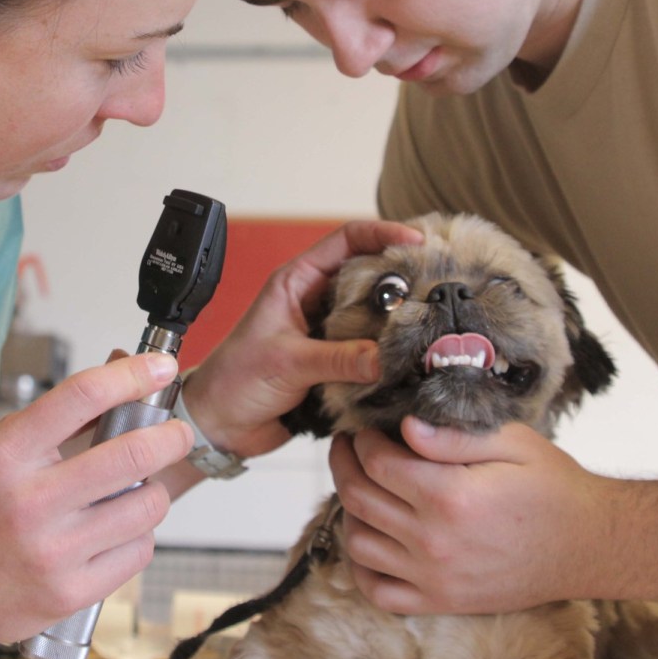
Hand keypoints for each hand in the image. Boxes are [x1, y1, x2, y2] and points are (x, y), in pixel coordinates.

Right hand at [0, 353, 191, 642]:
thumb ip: (58, 417)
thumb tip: (122, 378)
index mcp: (8, 453)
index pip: (83, 395)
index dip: (132, 374)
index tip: (159, 367)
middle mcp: (30, 501)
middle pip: (131, 453)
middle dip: (170, 436)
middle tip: (176, 433)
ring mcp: (51, 552)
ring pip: (145, 505)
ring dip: (152, 489)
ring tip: (136, 488)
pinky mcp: (67, 593)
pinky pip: (137, 552)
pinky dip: (137, 535)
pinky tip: (116, 530)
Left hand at [183, 219, 420, 459]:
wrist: (219, 425)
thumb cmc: (233, 381)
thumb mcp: (287, 362)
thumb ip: (337, 359)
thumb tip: (386, 356)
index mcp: (297, 282)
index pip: (346, 241)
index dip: (382, 233)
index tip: (417, 240)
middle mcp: (316, 302)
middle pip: (370, 276)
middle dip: (404, 277)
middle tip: (438, 284)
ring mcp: (328, 333)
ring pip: (375, 316)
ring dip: (400, 321)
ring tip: (435, 324)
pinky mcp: (336, 364)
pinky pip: (372, 352)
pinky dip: (391, 355)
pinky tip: (413, 361)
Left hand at [330, 417, 613, 614]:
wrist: (589, 544)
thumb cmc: (551, 485)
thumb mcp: (510, 441)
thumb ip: (451, 435)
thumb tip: (404, 426)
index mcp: (449, 495)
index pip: (376, 462)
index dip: (362, 440)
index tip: (366, 429)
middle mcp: (434, 540)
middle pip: (358, 497)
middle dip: (343, 464)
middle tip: (346, 447)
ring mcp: (435, 576)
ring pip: (359, 542)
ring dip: (348, 510)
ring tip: (359, 485)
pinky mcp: (441, 601)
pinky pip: (379, 591)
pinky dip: (361, 566)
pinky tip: (369, 537)